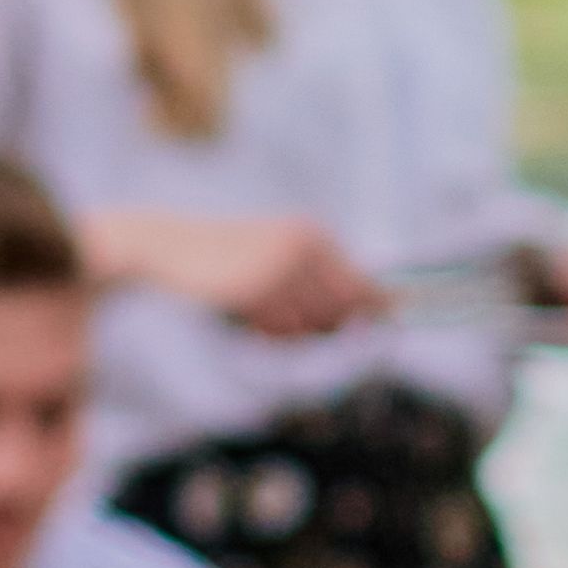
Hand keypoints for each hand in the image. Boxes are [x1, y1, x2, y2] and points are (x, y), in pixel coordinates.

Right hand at [123, 210, 390, 337]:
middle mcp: (304, 248)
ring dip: (288, 330)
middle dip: (326, 326)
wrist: (173, 246)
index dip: (380, 306)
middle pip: (342, 309)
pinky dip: (265, 331)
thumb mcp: (276, 259)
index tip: (394, 321)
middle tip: (286, 319)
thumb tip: (361, 318)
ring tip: (257, 309)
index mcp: (313, 236)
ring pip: (309, 326)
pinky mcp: (258, 289)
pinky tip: (242, 309)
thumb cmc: (228, 259)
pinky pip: (279, 330)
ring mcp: (282, 268)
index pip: (360, 282)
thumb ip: (317, 284)